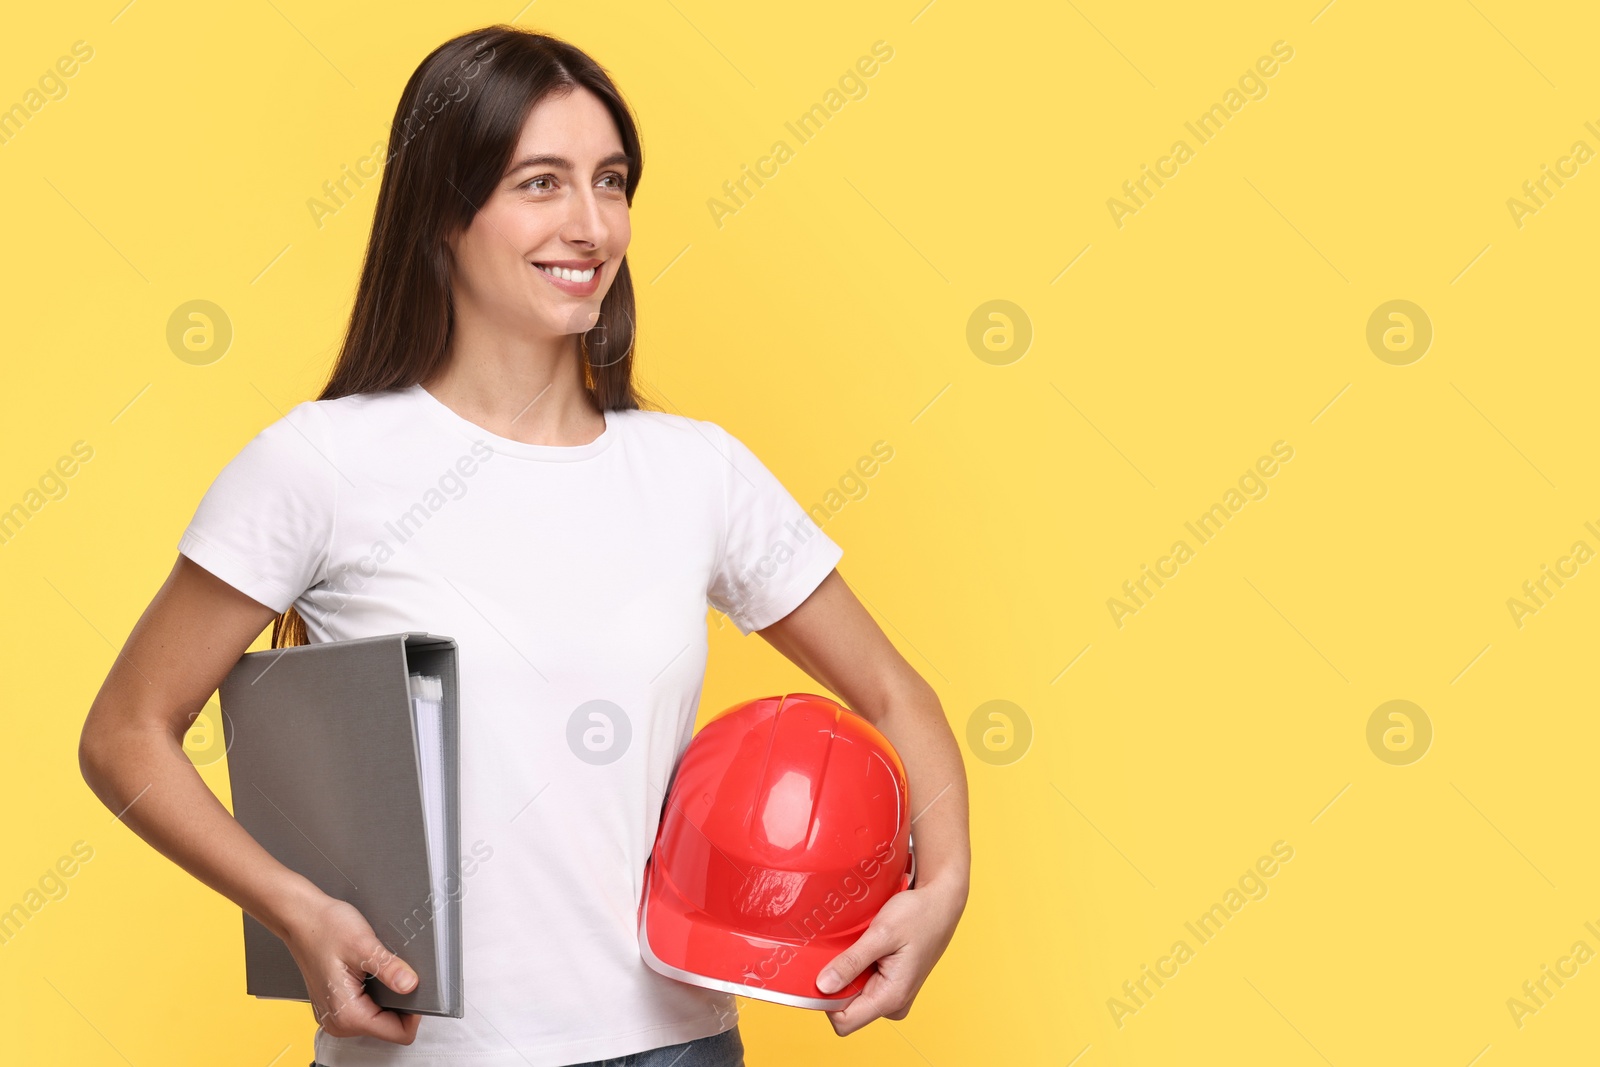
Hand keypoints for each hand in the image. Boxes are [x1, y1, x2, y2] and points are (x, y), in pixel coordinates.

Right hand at [282, 893, 422, 1043]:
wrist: (301, 918)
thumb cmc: (324, 928)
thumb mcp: (363, 945)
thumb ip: (389, 969)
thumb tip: (411, 985)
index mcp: (347, 1014)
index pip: (398, 1033)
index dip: (414, 1012)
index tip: (416, 987)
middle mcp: (339, 1022)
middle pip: (389, 1027)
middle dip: (400, 1003)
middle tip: (396, 972)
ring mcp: (336, 1016)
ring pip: (379, 1018)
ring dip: (387, 997)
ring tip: (379, 970)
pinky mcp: (336, 1006)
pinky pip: (367, 1009)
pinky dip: (375, 994)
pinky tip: (369, 973)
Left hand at [813, 878, 966, 1036]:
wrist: (941, 904)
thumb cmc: (918, 915)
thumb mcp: (881, 934)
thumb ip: (851, 962)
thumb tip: (823, 986)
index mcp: (891, 998)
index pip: (844, 1020)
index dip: (826, 1000)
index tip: (821, 970)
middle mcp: (893, 1004)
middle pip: (846, 1009)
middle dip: (836, 982)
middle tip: (842, 949)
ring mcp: (893, 996)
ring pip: (853, 995)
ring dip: (847, 971)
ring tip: (857, 944)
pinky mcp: (892, 985)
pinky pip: (863, 984)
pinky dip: (856, 967)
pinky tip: (863, 946)